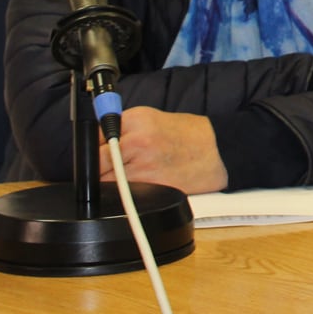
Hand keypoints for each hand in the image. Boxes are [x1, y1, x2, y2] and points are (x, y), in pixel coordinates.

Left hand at [100, 106, 228, 193]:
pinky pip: (123, 194)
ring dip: (110, 183)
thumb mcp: (152, 119)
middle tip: (111, 169)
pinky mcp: (149, 186)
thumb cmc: (187, 135)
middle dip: (99, 169)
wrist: (218, 150)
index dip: (94, 150)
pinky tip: (139, 184)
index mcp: (134, 119)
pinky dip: (124, 193)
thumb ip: (123, 129)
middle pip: (96, 164)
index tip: (97, 155)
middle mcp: (136, 140)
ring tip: (131, 175)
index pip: (94, 139)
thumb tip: (96, 145)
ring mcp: (142, 165)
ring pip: (105, 182)